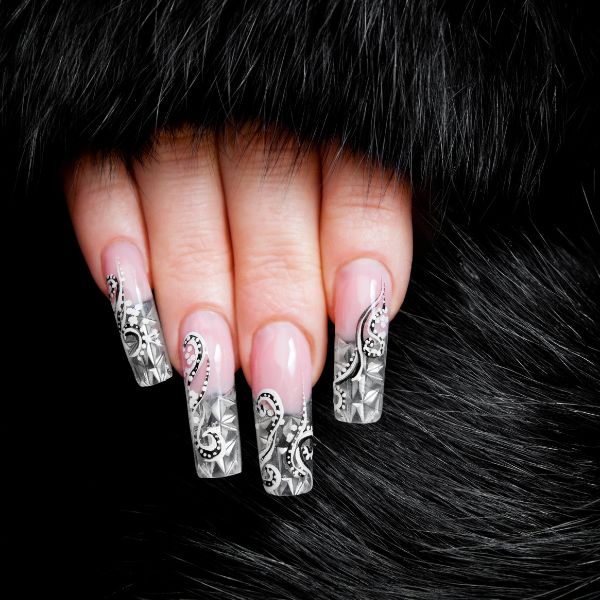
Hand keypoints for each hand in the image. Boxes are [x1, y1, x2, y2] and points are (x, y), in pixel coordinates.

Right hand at [64, 126, 411, 495]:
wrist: (197, 78)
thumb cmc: (293, 166)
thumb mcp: (345, 182)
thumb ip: (356, 229)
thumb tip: (359, 315)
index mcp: (331, 123)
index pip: (359, 187)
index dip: (362, 258)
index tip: (360, 330)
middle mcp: (258, 112)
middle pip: (270, 200)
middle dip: (275, 295)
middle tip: (278, 381)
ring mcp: (179, 116)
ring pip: (184, 194)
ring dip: (194, 285)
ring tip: (203, 367)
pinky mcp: (109, 130)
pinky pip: (102, 175)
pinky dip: (111, 230)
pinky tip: (123, 288)